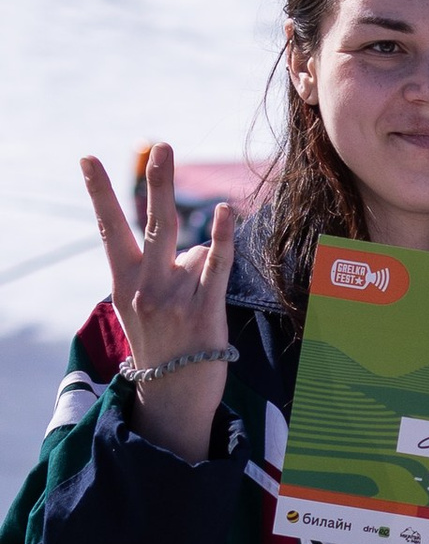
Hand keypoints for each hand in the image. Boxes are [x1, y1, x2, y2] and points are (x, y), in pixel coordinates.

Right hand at [82, 144, 234, 459]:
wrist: (172, 397)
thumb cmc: (162, 343)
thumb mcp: (143, 304)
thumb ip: (163, 267)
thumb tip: (199, 244)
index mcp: (123, 282)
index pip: (109, 228)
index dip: (99, 192)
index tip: (88, 158)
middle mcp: (144, 286)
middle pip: (153, 224)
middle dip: (157, 183)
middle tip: (161, 147)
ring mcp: (172, 297)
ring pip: (194, 249)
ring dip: (204, 262)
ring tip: (195, 292)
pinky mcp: (203, 309)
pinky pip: (216, 265)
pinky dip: (222, 237)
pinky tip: (226, 211)